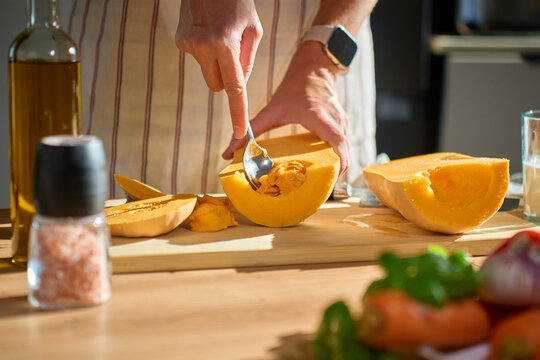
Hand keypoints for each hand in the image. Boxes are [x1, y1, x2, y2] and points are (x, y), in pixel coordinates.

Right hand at [175, 0, 262, 138]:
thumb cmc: (237, 3)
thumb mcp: (253, 30)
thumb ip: (247, 61)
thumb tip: (238, 86)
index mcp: (226, 45)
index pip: (234, 88)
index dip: (237, 112)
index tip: (239, 132)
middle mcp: (203, 47)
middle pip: (217, 86)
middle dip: (226, 79)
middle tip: (232, 53)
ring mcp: (188, 45)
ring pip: (207, 73)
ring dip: (215, 62)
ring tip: (218, 34)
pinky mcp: (179, 42)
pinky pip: (197, 58)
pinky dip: (204, 50)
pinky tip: (206, 30)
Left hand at [222, 42, 350, 173]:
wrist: (315, 67)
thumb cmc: (295, 87)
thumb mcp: (273, 109)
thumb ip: (252, 129)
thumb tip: (228, 152)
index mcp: (320, 118)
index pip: (337, 144)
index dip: (337, 164)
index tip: (326, 180)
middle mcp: (336, 122)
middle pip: (343, 155)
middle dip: (333, 174)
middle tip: (316, 191)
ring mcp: (342, 124)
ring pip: (346, 153)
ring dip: (336, 169)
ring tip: (318, 183)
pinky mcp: (343, 126)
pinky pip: (344, 148)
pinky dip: (336, 160)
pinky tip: (322, 168)